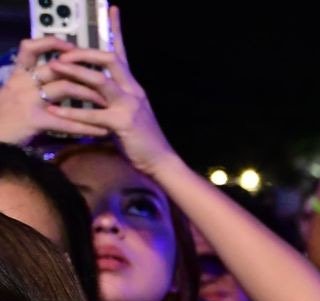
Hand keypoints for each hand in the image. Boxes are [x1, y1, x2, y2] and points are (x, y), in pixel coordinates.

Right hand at [0, 37, 109, 142]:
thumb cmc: (5, 117)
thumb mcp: (14, 94)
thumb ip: (32, 85)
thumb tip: (58, 79)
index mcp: (18, 75)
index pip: (30, 48)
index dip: (51, 43)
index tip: (73, 47)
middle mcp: (23, 83)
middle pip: (58, 69)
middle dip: (84, 73)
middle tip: (105, 81)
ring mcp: (28, 100)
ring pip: (65, 88)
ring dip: (90, 95)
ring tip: (107, 103)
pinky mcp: (35, 120)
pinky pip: (67, 122)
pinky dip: (87, 127)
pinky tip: (103, 131)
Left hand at [40, 9, 177, 174]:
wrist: (161, 162)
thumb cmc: (142, 141)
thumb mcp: (125, 114)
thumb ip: (109, 100)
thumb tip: (88, 92)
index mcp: (133, 87)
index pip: (122, 53)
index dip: (117, 30)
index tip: (112, 9)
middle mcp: (133, 91)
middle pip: (109, 59)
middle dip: (82, 53)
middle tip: (61, 55)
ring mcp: (130, 106)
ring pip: (99, 80)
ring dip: (74, 72)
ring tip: (53, 68)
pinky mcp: (123, 123)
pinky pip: (93, 114)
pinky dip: (72, 113)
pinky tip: (55, 113)